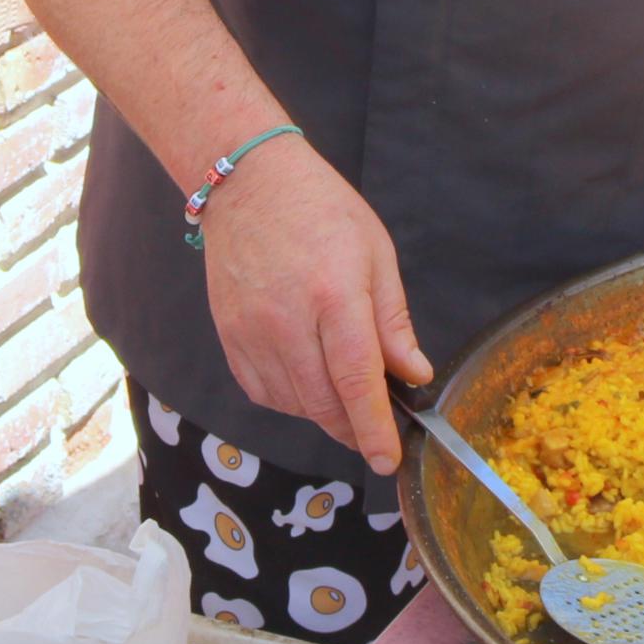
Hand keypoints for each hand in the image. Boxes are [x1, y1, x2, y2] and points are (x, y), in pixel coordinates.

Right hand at [202, 136, 429, 475]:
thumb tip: (414, 375)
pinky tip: (309, 382)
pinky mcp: (229, 338)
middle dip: (354, 430)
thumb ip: (393, 321)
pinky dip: (292, 401)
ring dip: (325, 414)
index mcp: (334, 295)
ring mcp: (251, 332)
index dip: (374, 427)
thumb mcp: (376, 254)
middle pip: (323, 402)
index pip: (356, 379)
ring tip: (345, 394)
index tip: (388, 459)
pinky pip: (264, 392)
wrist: (248, 185)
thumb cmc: (321, 210)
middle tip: (377, 434)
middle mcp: (287, 320)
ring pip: (294, 404)